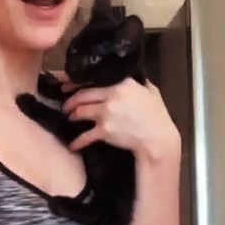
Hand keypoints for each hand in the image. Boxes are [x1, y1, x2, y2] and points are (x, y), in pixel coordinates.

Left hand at [61, 77, 180, 159]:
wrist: (158, 138)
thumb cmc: (157, 116)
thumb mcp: (151, 92)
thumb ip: (139, 84)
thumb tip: (135, 78)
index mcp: (122, 83)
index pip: (94, 79)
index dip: (78, 83)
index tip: (69, 86)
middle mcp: (111, 95)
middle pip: (83, 95)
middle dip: (71, 101)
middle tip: (67, 106)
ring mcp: (106, 112)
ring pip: (81, 112)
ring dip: (73, 116)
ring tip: (71, 118)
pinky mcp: (104, 130)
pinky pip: (85, 136)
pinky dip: (77, 142)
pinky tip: (72, 145)